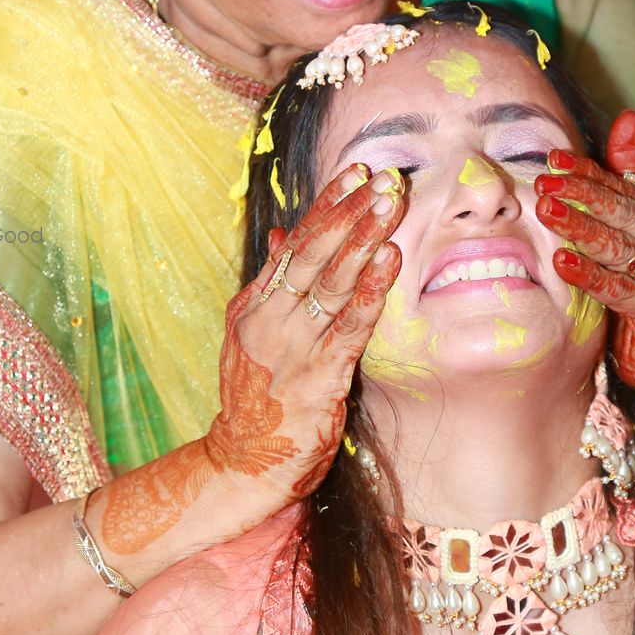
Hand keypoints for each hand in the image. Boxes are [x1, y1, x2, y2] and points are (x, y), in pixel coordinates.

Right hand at [205, 164, 403, 519]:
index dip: (327, 204)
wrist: (243, 463)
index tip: (356, 171)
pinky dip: (369, 291)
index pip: (294, 242)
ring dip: (364, 239)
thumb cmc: (256, 398)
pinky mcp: (317, 377)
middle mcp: (270, 318)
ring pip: (331, 282)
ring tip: (391, 206)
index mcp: (255, 304)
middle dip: (350, 211)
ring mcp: (292, 347)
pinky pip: (348, 327)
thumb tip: (283, 235)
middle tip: (383, 177)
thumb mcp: (251, 335)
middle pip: (313, 252)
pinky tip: (389, 263)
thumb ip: (270, 286)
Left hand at [534, 110, 634, 405]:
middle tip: (543, 180)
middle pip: (627, 211)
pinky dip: (590, 274)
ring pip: (622, 246)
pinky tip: (561, 262)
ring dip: (581, 227)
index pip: (629, 187)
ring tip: (545, 210)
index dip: (590, 171)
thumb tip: (627, 117)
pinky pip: (621, 289)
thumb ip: (632, 179)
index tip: (553, 157)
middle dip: (583, 193)